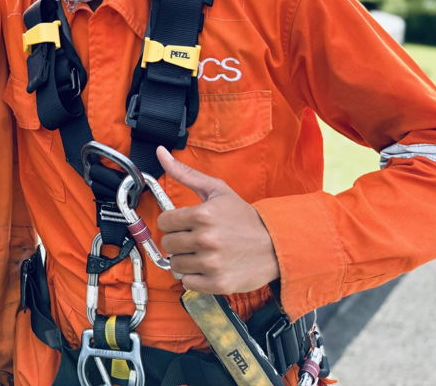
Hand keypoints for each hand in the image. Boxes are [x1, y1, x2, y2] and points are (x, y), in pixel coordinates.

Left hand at [155, 147, 278, 294]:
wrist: (275, 245)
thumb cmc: (244, 218)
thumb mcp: (217, 190)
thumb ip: (185, 173)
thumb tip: (160, 153)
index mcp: (203, 215)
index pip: (164, 221)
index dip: (172, 222)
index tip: (183, 224)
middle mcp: (205, 239)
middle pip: (168, 243)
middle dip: (178, 240)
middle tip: (194, 239)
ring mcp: (211, 263)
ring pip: (175, 264)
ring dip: (185, 259)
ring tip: (202, 253)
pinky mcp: (218, 283)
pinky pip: (188, 283)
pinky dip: (194, 277)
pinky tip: (207, 267)